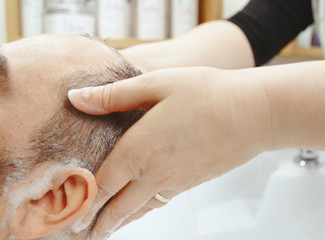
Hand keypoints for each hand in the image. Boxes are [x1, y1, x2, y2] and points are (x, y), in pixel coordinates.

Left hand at [68, 67, 269, 238]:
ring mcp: (175, 181)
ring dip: (120, 222)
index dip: (84, 203)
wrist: (253, 113)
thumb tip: (76, 97)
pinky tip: (142, 208)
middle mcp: (155, 172)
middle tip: (82, 234)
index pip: (103, 184)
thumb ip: (113, 96)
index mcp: (140, 149)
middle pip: (120, 207)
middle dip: (99, 223)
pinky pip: (160, 202)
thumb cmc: (207, 94)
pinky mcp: (191, 182)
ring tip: (106, 230)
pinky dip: (144, 211)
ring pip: (140, 210)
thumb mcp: (155, 84)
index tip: (71, 217)